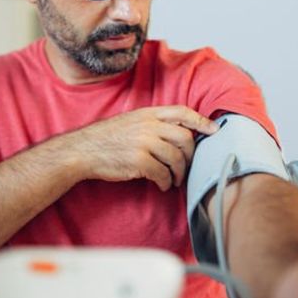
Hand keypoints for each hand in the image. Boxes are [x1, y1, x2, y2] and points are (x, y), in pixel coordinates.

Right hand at [56, 105, 218, 190]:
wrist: (82, 150)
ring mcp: (144, 143)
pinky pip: (163, 173)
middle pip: (185, 138)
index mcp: (148, 113)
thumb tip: (182, 133)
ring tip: (175, 180)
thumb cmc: (108, 138)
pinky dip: (166, 182)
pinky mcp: (139, 162)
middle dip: (191, 155)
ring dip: (179, 172)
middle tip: (188, 165)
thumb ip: (155, 123)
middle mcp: (149, 125)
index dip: (201, 120)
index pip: (182, 112)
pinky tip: (162, 185)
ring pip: (176, 158)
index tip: (214, 129)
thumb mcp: (132, 121)